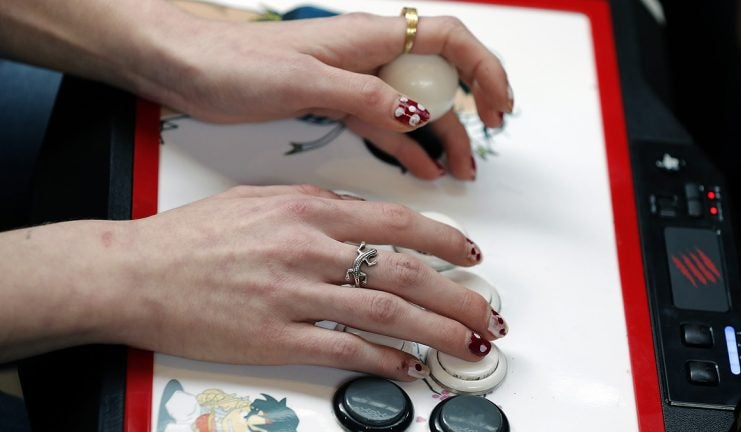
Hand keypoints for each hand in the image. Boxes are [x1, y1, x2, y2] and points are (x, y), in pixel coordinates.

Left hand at [1, 2, 510, 179]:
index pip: (447, 40)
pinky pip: (383, 123)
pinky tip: (417, 167)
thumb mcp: (305, 82)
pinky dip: (405, 146)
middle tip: (477, 155)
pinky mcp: (332, 102)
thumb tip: (417, 117)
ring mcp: (351, 81)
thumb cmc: (232, 59)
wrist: (183, 65)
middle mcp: (366, 57)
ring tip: (454, 172)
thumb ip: (366, 98)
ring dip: (437, 137)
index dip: (482, 69)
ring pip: (412, 107)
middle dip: (465, 116)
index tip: (498, 107)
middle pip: (436, 81)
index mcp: (367, 39)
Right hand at [108, 185, 505, 379]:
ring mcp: (294, 295)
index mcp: (306, 210)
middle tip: (485, 312)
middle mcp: (307, 249)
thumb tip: (360, 218)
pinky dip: (383, 359)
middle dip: (456, 294)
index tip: (469, 254)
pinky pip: (344, 348)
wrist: (134, 272)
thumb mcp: (257, 200)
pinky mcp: (274, 338)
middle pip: (403, 272)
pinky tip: (407, 367)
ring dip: (435, 330)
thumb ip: (313, 206)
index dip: (443, 240)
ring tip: (465, 343)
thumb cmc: (191, 237)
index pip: (395, 222)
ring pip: (385, 312)